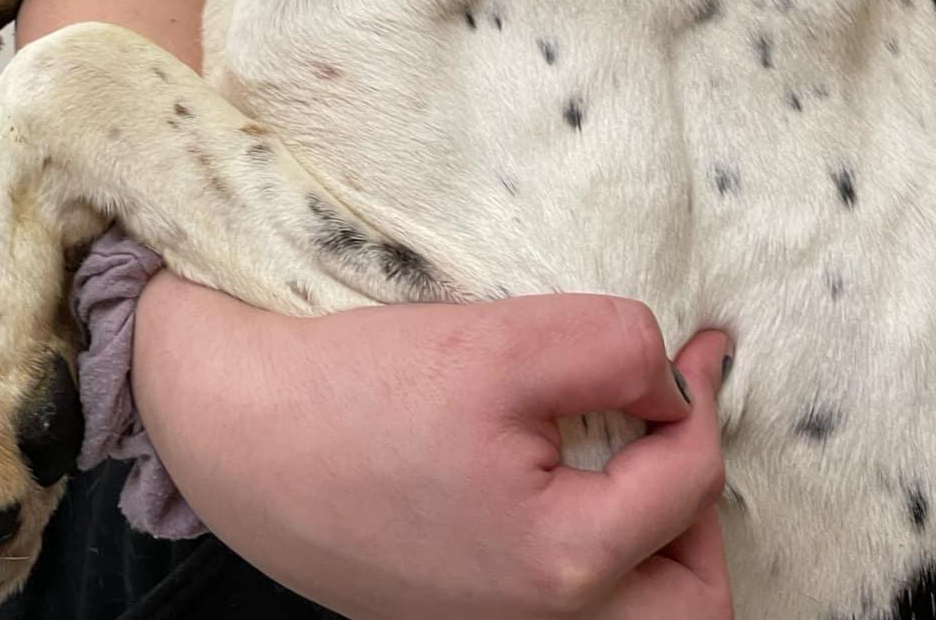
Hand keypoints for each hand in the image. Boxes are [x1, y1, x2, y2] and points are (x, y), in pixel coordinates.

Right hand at [134, 278, 730, 619]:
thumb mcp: (498, 342)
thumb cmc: (354, 388)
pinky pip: (557, 604)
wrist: (231, 429)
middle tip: (671, 425)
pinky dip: (589, 554)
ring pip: (628, 615)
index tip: (700, 342)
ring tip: (625, 459)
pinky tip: (554, 483)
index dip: (704, 395)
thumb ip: (611, 351)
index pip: (690, 481)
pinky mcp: (450, 610)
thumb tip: (668, 383)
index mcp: (565, 565)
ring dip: (652, 542)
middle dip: (699, 509)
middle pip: (688, 599)